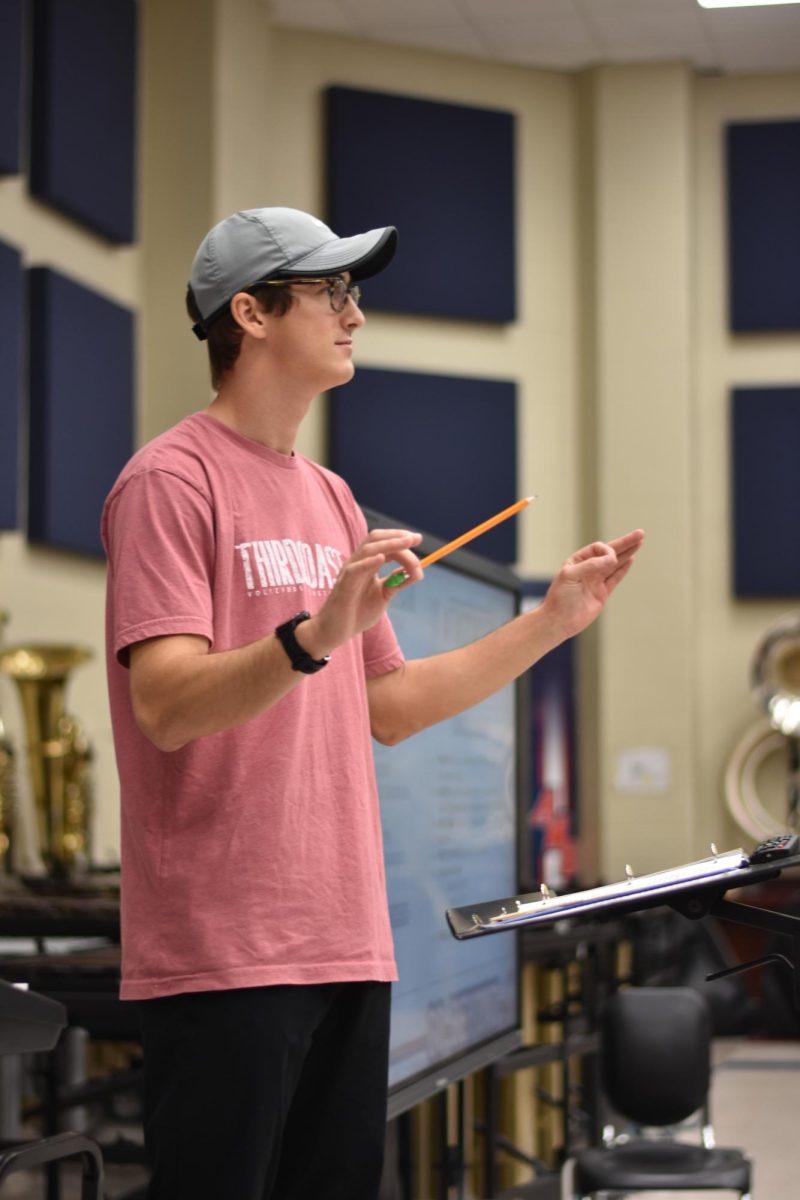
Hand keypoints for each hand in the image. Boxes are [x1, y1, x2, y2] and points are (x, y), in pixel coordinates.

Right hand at [295, 528, 422, 658]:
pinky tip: (382, 558)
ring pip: (368, 549)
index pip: (383, 542)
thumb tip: (415, 572)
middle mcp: (358, 563)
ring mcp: (350, 572)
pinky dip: (368, 562)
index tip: (418, 539)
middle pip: (376, 539)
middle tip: (416, 539)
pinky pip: (355, 569)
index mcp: (367, 564)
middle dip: (397, 536)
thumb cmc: (357, 613)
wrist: (336, 631)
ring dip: (390, 545)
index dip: (400, 538)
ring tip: (407, 543)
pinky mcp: (344, 585)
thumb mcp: (383, 595)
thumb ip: (396, 583)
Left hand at [540, 529, 644, 640]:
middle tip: (640, 534)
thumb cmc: (559, 598)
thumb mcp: (570, 576)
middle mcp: (587, 569)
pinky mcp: (602, 593)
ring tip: (639, 542)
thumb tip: (612, 558)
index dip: (607, 550)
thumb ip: (591, 565)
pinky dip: (623, 569)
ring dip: (627, 553)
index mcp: (577, 561)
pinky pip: (615, 578)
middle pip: (610, 553)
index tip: (611, 558)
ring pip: (615, 564)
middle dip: (625, 543)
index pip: (597, 549)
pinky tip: (631, 559)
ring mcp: (596, 581)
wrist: (559, 621)